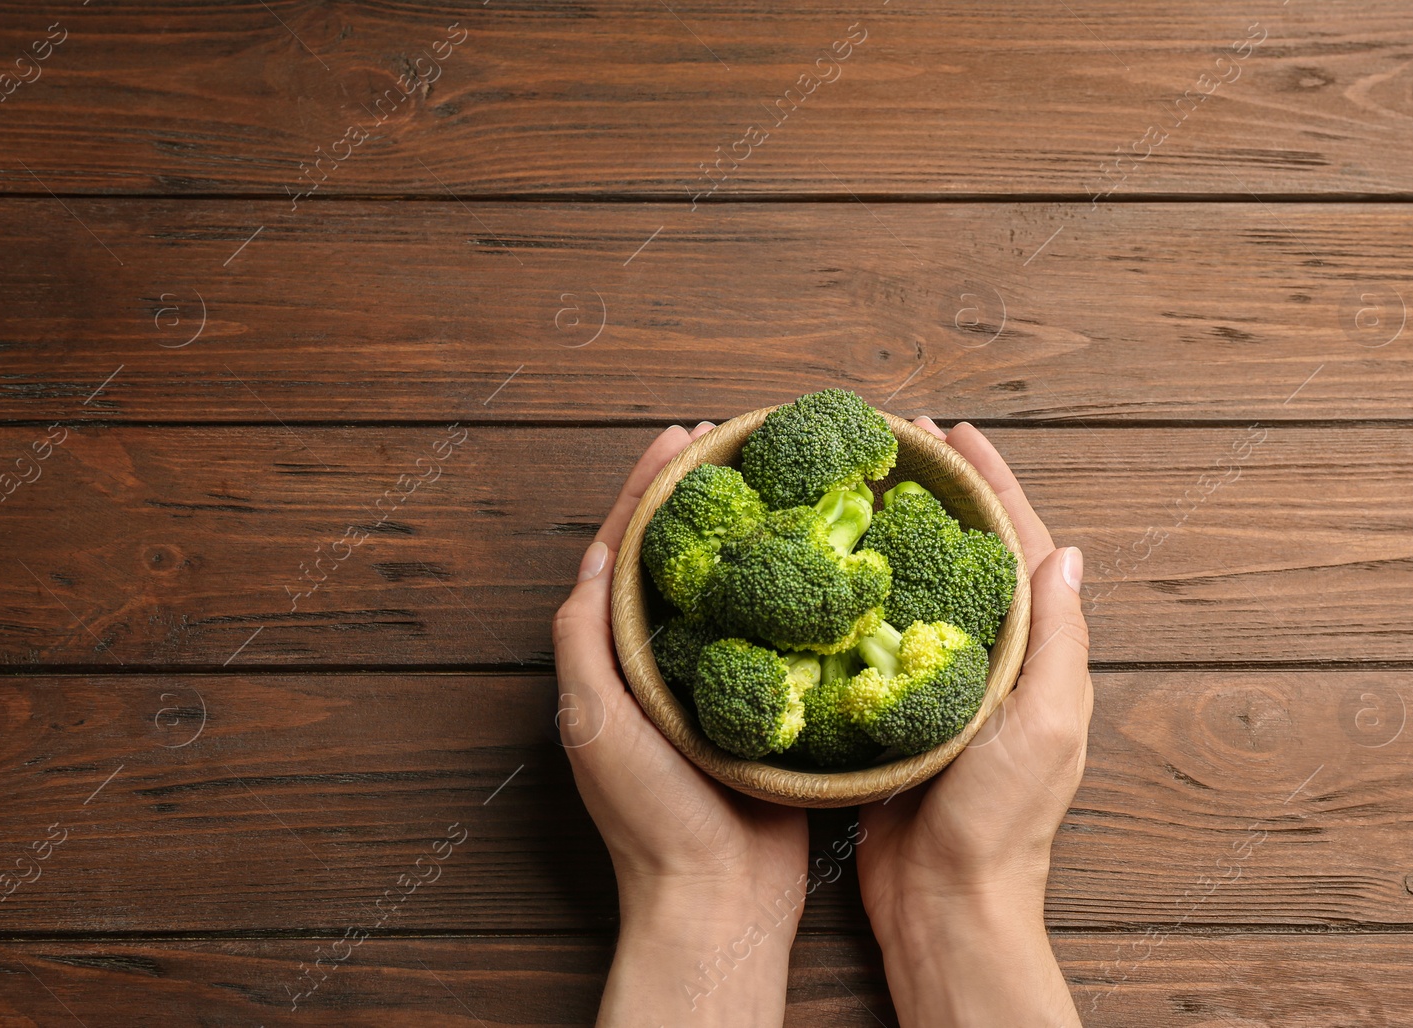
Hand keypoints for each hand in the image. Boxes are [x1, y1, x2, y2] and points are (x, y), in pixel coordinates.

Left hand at [553, 424, 810, 1026]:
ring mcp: (722, 682)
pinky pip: (781, 633)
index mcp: (619, 658)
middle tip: (742, 447)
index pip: (628, 551)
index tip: (682, 438)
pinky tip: (828, 562)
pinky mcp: (772, 705)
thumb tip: (594, 551)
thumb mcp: (593, 718)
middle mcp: (668, 662)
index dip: (650, 490)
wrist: (719, 898)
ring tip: (787, 485)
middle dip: (707, 500)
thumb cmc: (651, 814)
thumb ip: (583, 635)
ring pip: (737, 589)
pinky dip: (796, 592)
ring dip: (756, 537)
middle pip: (685, 560)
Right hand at [857, 418, 1091, 1027]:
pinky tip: (827, 569)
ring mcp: (938, 682)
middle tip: (897, 445)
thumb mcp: (1045, 721)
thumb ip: (1058, 639)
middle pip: (966, 555)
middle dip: (939, 495)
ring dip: (895, 534)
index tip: (954, 434)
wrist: (944, 900)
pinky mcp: (892, 709)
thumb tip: (1069, 553)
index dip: (991, 484)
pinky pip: (876, 635)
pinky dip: (860, 594)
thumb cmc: (1002, 819)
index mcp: (1033, 654)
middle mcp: (988, 659)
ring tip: (859, 486)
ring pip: (918, 587)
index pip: (1018, 546)